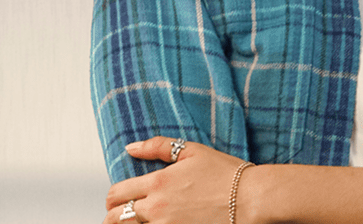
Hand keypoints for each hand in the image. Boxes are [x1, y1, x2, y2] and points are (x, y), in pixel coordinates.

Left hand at [104, 137, 251, 223]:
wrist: (249, 198)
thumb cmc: (225, 174)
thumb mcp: (192, 151)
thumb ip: (158, 146)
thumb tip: (131, 147)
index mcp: (158, 183)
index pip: (116, 194)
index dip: (112, 197)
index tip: (117, 198)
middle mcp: (157, 209)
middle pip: (115, 219)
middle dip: (113, 216)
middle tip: (120, 214)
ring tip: (136, 223)